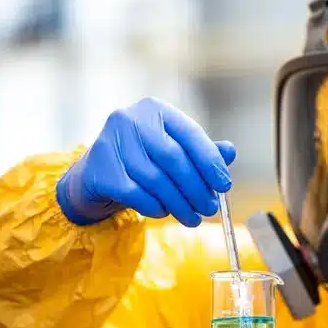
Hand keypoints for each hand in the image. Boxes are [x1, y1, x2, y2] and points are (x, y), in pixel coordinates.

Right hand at [57, 97, 235, 226]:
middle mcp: (130, 119)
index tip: (225, 186)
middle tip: (210, 209)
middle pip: (173, 158)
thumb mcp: (173, 151)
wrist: (97, 175)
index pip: (190, 134)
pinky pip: (136, 194)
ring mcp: (111, 142)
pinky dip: (155, 207)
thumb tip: (230, 152)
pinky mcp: (100, 168)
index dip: (211, 162)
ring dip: (179, 204)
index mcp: (155, 109)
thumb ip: (201, 151)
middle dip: (196, 188)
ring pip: (155, 180)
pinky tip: (163, 212)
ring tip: (192, 218)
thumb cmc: (142, 160)